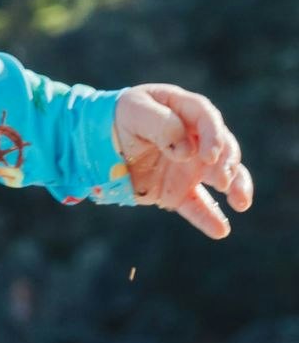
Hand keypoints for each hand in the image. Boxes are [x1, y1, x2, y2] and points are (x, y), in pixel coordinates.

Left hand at [114, 84, 253, 238]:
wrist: (102, 141)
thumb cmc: (122, 118)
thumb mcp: (136, 112)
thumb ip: (162, 125)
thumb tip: (186, 153)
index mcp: (188, 113)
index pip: (208, 121)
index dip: (213, 138)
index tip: (209, 156)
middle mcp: (197, 140)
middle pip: (222, 151)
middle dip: (227, 166)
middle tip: (224, 181)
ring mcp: (189, 167)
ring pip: (220, 179)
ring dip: (235, 189)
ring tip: (241, 203)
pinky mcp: (177, 191)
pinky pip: (196, 206)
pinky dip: (208, 218)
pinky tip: (221, 230)